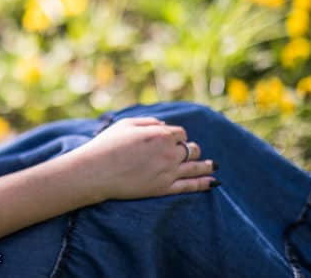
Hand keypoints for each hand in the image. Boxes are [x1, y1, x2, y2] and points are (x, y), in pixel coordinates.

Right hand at [78, 116, 217, 202]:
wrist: (96, 171)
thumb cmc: (107, 145)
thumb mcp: (126, 124)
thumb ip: (149, 122)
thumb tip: (165, 125)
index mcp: (160, 134)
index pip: (180, 133)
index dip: (177, 136)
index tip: (172, 139)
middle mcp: (169, 153)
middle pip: (190, 149)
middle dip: (190, 149)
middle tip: (190, 151)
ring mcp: (169, 172)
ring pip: (196, 167)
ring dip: (206, 165)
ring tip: (214, 166)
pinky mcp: (164, 188)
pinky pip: (191, 186)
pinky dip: (204, 183)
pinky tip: (213, 183)